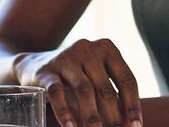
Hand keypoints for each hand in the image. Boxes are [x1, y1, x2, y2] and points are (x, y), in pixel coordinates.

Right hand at [16, 39, 144, 126]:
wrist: (33, 66)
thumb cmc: (74, 77)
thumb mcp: (95, 78)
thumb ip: (111, 96)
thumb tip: (130, 124)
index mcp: (106, 49)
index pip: (126, 79)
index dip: (133, 105)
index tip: (136, 126)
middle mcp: (87, 49)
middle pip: (105, 88)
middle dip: (113, 117)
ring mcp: (66, 58)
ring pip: (84, 91)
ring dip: (92, 118)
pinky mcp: (46, 71)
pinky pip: (57, 93)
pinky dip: (65, 112)